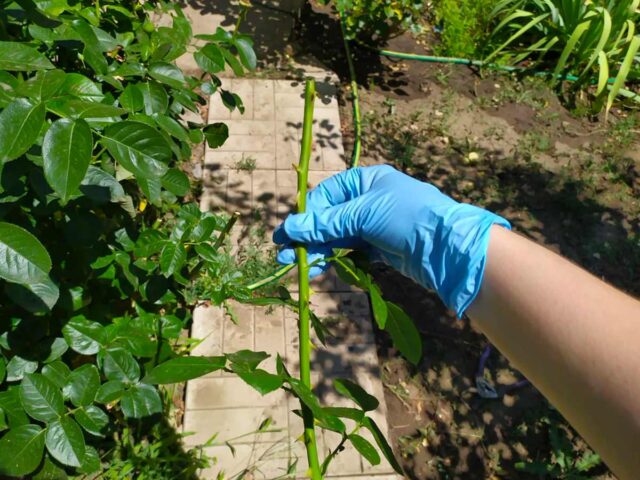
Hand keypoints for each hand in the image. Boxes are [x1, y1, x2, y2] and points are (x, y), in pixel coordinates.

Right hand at [273, 165, 509, 316]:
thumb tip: (289, 228)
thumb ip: (326, 223)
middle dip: (308, 236)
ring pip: (340, 237)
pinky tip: (324, 268)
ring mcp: (376, 224)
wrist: (447, 247)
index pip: (327, 196)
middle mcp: (370, 200)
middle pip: (330, 218)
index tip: (288, 234)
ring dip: (320, 250)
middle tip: (285, 257)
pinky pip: (353, 252)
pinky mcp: (382, 247)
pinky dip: (339, 259)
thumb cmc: (407, 216)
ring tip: (301, 267)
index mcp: (366, 180)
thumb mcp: (363, 214)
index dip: (307, 215)